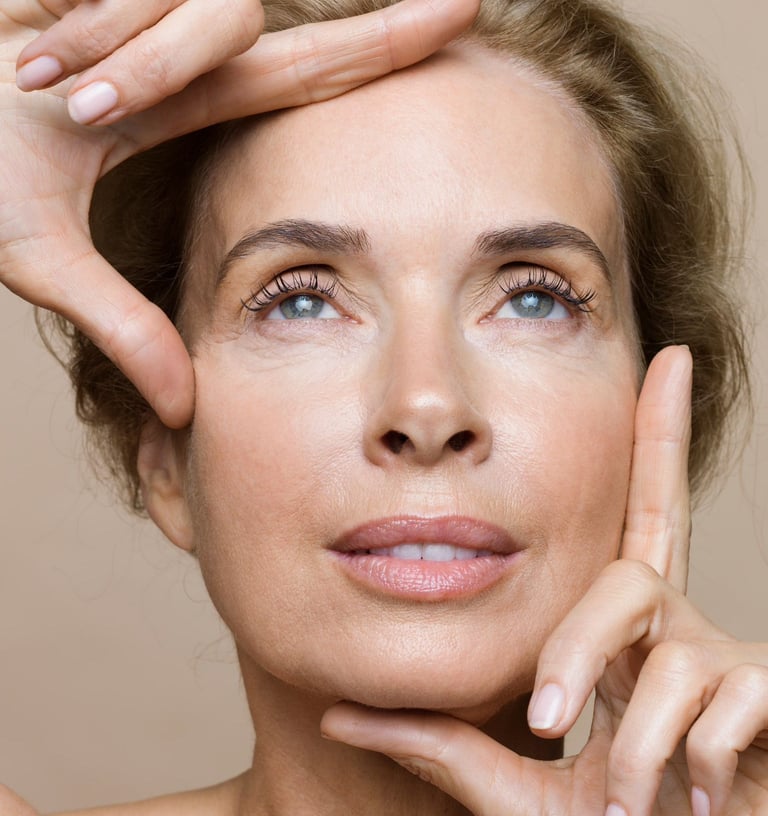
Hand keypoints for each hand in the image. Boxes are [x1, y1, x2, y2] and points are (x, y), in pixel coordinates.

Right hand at [1, 0, 478, 426]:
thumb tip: (183, 411)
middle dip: (392, 29)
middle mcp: (183, 51)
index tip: (458, 31)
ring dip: (137, 69)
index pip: (302, 85)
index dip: (377, 62)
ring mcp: (152, 1)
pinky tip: (39, 45)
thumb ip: (122, 325)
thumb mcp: (44, 253)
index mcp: (183, 107)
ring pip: (222, 20)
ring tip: (56, 96)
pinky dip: (97, 36)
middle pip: (304, 37)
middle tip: (476, 3)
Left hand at [321, 346, 767, 815]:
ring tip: (627, 813)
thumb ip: (437, 748)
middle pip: (629, 572)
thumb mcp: (516, 798)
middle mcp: (677, 635)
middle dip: (583, 641)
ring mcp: (733, 665)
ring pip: (666, 657)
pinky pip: (730, 694)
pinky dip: (691, 761)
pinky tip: (695, 802)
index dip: (653, 437)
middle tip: (546, 723)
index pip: (633, 521)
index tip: (664, 360)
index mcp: (619, 641)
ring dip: (633, 753)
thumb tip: (336, 714)